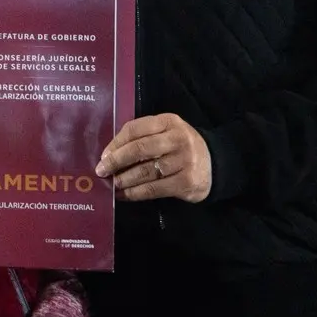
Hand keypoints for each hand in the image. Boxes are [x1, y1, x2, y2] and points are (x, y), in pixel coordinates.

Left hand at [96, 113, 212, 202]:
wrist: (215, 163)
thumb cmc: (181, 146)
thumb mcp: (166, 132)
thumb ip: (143, 136)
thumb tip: (110, 154)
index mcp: (169, 121)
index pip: (135, 129)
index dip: (116, 143)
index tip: (103, 155)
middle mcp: (177, 139)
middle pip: (139, 149)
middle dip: (116, 161)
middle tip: (101, 171)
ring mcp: (183, 161)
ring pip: (145, 171)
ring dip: (124, 180)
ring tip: (112, 185)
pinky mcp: (186, 182)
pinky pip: (153, 189)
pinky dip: (135, 194)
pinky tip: (124, 195)